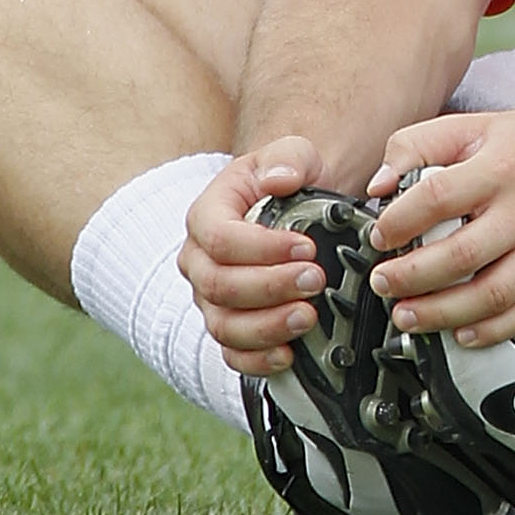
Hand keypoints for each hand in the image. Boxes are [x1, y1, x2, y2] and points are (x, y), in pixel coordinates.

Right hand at [179, 136, 328, 378]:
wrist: (293, 207)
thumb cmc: (288, 180)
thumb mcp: (292, 154)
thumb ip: (287, 158)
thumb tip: (279, 180)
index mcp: (206, 216)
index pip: (221, 239)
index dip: (263, 249)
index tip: (307, 247)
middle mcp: (199, 262)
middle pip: (221, 286)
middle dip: (271, 287)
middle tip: (315, 280)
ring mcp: (210, 299)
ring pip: (224, 325)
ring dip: (267, 327)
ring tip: (308, 317)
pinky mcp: (228, 327)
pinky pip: (232, 354)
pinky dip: (257, 361)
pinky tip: (289, 354)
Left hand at [360, 102, 514, 347]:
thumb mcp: (478, 126)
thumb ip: (420, 144)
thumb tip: (378, 184)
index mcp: (500, 168)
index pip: (435, 198)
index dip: (398, 223)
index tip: (379, 237)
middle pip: (458, 256)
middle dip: (410, 278)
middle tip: (383, 284)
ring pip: (489, 294)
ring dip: (440, 313)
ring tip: (407, 315)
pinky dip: (489, 330)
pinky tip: (461, 332)